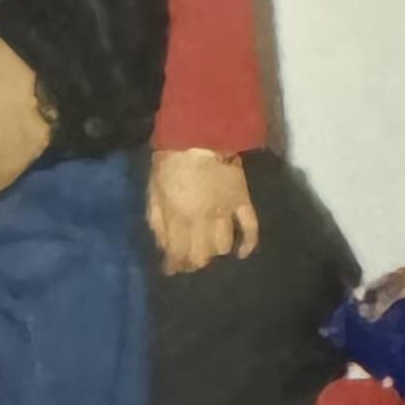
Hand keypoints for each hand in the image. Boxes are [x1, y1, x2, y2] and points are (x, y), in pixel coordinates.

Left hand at [148, 148, 259, 274]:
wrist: (199, 135)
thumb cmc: (169, 161)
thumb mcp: (153, 190)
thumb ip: (157, 220)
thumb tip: (163, 246)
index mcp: (179, 214)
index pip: (179, 252)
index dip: (175, 265)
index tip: (170, 270)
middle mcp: (203, 218)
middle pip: (202, 254)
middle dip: (193, 262)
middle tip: (188, 261)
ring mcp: (226, 211)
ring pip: (223, 245)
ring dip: (214, 251)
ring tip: (207, 249)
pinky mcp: (242, 202)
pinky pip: (251, 228)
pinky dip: (248, 244)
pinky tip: (241, 254)